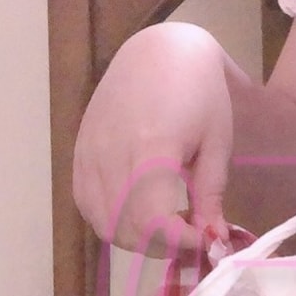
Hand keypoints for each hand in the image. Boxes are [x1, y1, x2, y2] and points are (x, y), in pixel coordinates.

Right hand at [72, 22, 235, 254]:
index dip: (182, 243)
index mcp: (152, 150)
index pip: (154, 223)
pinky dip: (111, 218)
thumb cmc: (200, 92)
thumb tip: (212, 238)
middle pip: (125, 230)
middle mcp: (112, 156)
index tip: (207, 240)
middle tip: (189, 234)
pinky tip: (138, 208)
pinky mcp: (79, 152)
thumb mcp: (217, 143)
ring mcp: (89, 154)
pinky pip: (86, 203)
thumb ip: (210, 194)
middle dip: (162, 245)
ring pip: (102, 223)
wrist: (160, 50)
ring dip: (136, 236)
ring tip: (166, 222)